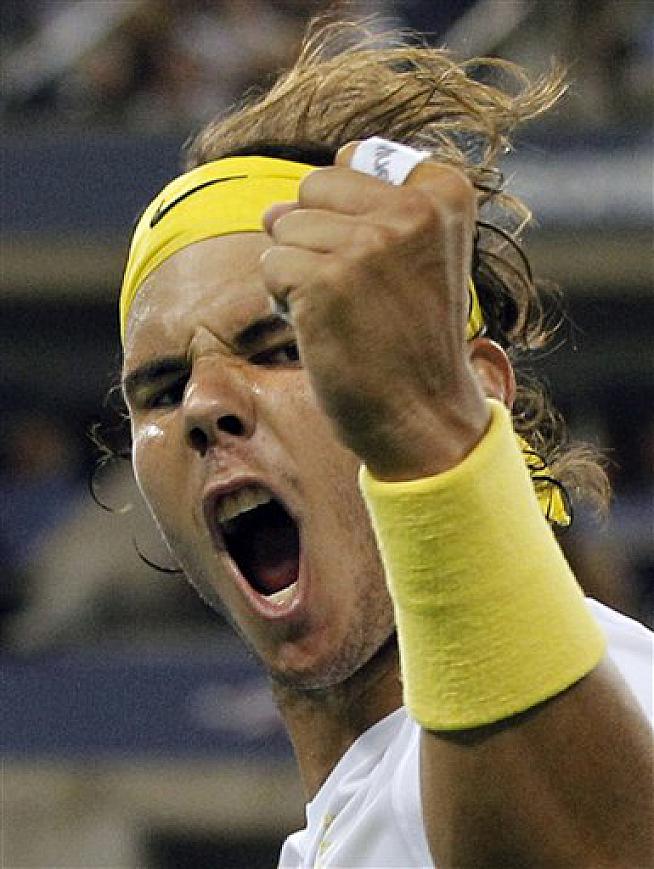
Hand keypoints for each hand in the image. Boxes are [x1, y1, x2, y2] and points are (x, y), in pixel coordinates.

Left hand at [261, 142, 488, 480]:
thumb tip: (270, 206)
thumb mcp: (421, 255)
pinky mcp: (325, 280)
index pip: (352, 159)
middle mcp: (412, 210)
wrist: (423, 416)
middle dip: (315, 235)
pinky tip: (320, 328)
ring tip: (341, 312)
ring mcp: (368, 244)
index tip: (383, 262)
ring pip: (285, 226)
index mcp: (444, 193)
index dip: (348, 212)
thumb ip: (370, 207)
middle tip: (354, 290)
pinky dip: (283, 300)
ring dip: (297, 271)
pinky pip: (271, 264)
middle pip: (312, 188)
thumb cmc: (410, 337)